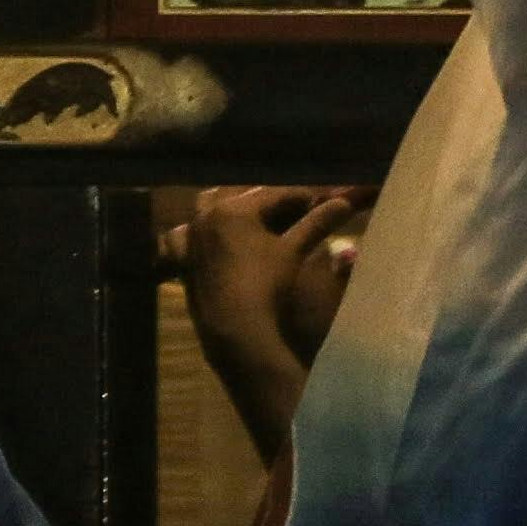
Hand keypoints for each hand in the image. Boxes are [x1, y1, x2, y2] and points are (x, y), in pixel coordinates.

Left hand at [179, 184, 366, 368]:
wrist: (235, 330)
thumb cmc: (266, 284)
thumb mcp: (293, 251)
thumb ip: (316, 224)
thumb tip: (344, 203)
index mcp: (233, 210)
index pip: (273, 195)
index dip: (300, 197)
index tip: (321, 199)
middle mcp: (206, 218)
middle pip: (240, 200)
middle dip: (265, 203)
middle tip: (292, 212)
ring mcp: (191, 241)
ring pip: (206, 211)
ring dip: (227, 211)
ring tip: (252, 222)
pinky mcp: (183, 264)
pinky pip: (182, 240)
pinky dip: (195, 236)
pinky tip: (209, 242)